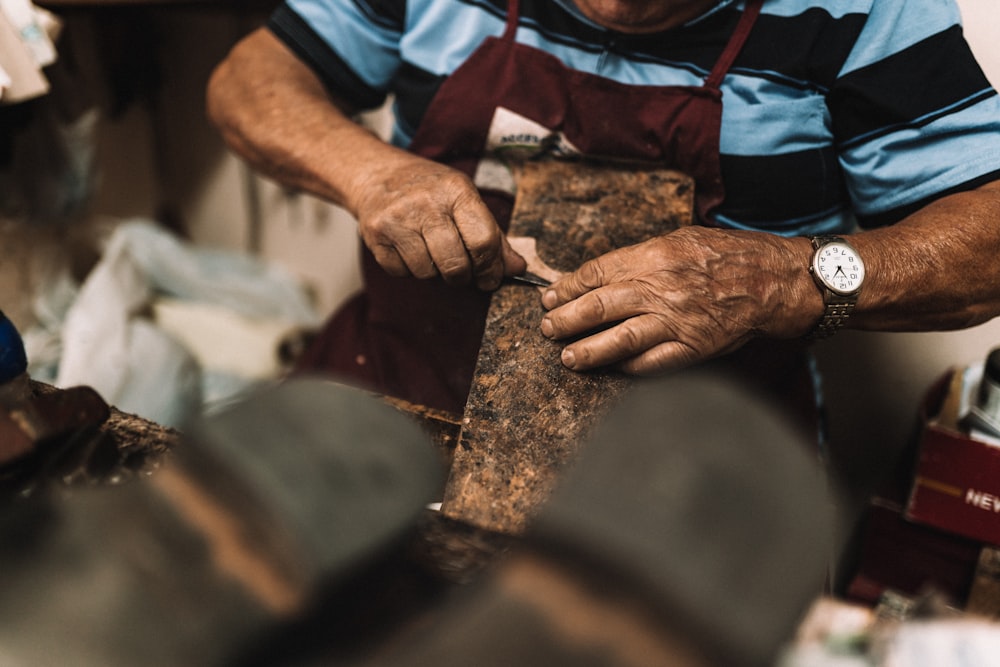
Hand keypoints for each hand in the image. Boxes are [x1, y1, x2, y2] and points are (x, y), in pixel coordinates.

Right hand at [351, 155, 525, 289]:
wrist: (376, 174)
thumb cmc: (429, 189)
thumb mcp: (464, 199)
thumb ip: (492, 235)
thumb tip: (517, 268)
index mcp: (456, 191)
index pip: (483, 241)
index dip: (491, 269)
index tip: (491, 279)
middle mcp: (426, 203)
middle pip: (455, 265)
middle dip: (463, 277)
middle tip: (462, 272)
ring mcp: (397, 219)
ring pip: (427, 273)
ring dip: (434, 272)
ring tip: (432, 252)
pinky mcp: (375, 235)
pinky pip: (401, 273)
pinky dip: (409, 270)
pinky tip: (410, 249)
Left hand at [539, 227, 816, 374]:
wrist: (772, 279)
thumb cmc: (723, 256)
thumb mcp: (677, 240)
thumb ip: (638, 258)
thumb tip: (596, 276)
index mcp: (653, 255)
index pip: (596, 272)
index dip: (567, 287)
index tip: (549, 298)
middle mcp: (660, 288)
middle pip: (599, 305)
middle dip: (566, 320)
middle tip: (546, 329)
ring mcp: (677, 320)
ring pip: (620, 338)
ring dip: (588, 350)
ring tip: (567, 358)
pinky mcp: (693, 347)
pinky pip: (653, 363)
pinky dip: (629, 368)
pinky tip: (611, 370)